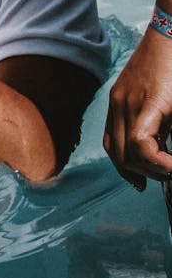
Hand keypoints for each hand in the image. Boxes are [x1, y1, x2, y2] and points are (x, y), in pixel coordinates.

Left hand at [105, 27, 171, 188]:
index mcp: (120, 101)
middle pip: (116, 152)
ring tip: (170, 170)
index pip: (111, 144)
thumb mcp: (161, 95)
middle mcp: (119, 103)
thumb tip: (162, 147)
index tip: (141, 182)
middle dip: (138, 174)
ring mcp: (130, 102)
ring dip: (150, 170)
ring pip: (127, 152)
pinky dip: (156, 160)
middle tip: (162, 176)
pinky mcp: (149, 101)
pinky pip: (140, 142)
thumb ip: (159, 120)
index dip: (125, 168)